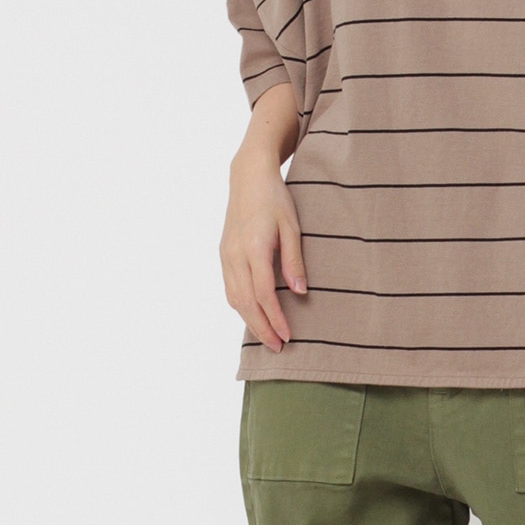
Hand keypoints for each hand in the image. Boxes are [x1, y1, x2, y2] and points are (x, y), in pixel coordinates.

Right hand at [219, 142, 306, 353]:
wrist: (247, 177)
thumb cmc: (274, 199)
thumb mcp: (293, 226)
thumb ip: (294, 260)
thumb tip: (300, 293)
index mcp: (254, 248)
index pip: (263, 293)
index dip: (275, 318)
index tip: (288, 335)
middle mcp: (235, 255)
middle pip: (245, 302)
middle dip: (262, 328)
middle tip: (278, 348)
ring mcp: (226, 255)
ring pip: (234, 298)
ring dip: (250, 321)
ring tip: (267, 338)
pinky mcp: (224, 255)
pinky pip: (230, 288)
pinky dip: (241, 307)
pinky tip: (253, 316)